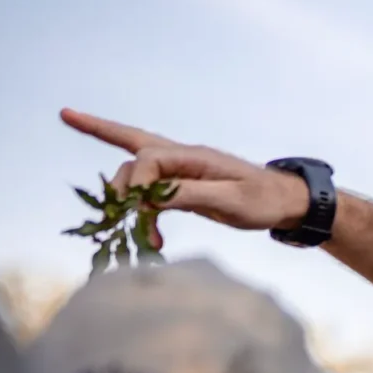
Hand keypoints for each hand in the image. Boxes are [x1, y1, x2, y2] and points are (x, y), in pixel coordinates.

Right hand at [59, 109, 310, 245]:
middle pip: (130, 142)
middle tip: (87, 165)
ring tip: (136, 232)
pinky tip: (149, 236)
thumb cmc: (264, 199)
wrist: (286, 203)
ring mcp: (180, 171)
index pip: (150, 160)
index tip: (140, 211)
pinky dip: (142, 211)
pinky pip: (150, 191)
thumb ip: (190, 194)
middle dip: (99, 136)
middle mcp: (182, 157)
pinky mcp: (182, 188)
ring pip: (137, 170)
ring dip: (126, 198)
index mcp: (194, 156)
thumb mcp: (231, 199)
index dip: (138, 183)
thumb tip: (150, 198)